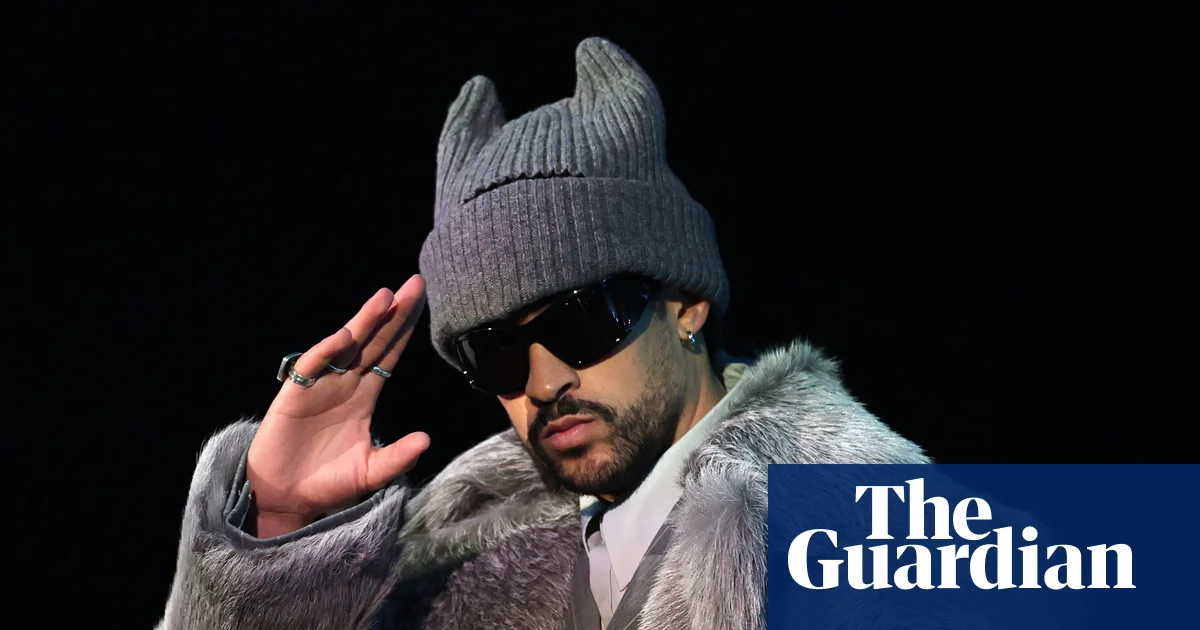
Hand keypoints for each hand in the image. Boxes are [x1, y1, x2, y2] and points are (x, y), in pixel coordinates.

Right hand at [246, 275, 430, 536]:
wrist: (287, 497)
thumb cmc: (329, 481)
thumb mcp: (371, 472)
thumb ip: (398, 457)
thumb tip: (426, 439)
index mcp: (366, 395)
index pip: (391, 353)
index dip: (405, 329)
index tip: (423, 302)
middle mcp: (346, 382)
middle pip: (375, 340)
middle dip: (394, 312)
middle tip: (415, 283)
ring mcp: (320, 384)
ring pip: (347, 345)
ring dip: (365, 320)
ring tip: (385, 297)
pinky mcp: (296, 392)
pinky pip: (313, 364)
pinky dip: (328, 349)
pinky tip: (346, 336)